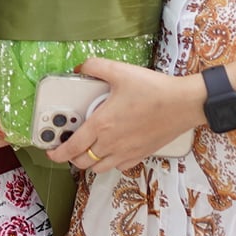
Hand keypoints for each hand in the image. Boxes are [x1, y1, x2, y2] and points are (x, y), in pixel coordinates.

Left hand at [46, 58, 203, 173]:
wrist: (184, 104)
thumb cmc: (154, 89)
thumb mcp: (120, 71)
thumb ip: (94, 67)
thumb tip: (79, 68)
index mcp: (102, 124)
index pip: (72, 147)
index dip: (57, 152)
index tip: (51, 151)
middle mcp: (112, 143)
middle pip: (83, 161)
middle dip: (71, 156)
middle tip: (69, 145)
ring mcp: (127, 152)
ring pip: (99, 167)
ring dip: (89, 161)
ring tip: (88, 147)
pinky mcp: (141, 155)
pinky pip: (118, 166)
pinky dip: (109, 162)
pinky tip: (111, 149)